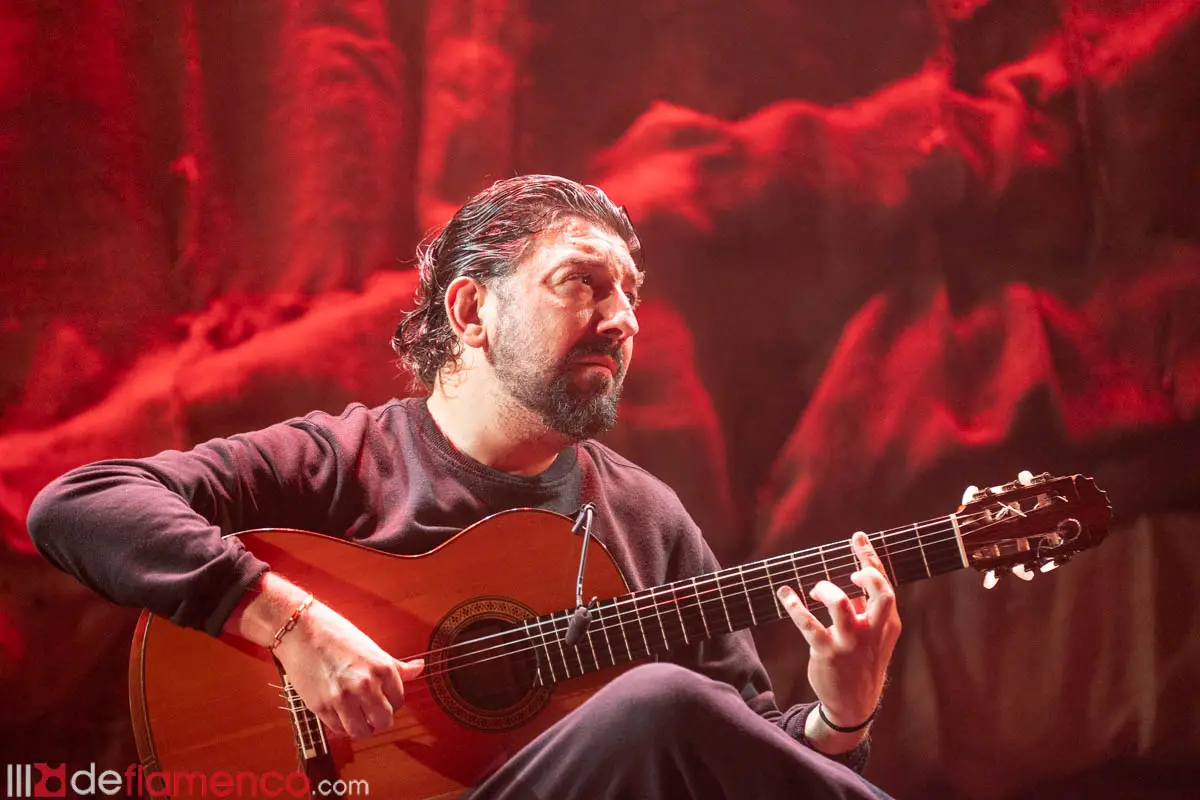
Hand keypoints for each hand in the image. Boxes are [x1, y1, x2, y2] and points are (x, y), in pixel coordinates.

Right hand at [272, 600, 423, 738]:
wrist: (301, 630)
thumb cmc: (336, 634)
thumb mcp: (371, 648)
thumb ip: (395, 666)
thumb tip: (420, 668)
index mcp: (382, 668)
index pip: (398, 701)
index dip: (391, 703)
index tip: (383, 700)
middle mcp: (365, 684)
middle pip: (383, 721)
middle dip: (380, 721)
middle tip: (373, 715)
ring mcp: (342, 697)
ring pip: (361, 731)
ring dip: (361, 728)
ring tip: (357, 717)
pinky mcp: (321, 706)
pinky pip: (338, 729)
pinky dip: (341, 726)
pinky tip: (340, 714)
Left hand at [777, 532, 900, 736]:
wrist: (853, 703)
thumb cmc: (862, 659)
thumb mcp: (873, 635)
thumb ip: (867, 606)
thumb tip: (858, 573)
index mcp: (886, 623)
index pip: (885, 584)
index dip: (871, 558)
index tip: (857, 538)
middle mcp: (872, 630)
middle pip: (882, 593)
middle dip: (868, 571)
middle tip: (851, 569)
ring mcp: (850, 642)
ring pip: (841, 604)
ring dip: (826, 589)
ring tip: (816, 590)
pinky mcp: (827, 652)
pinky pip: (808, 625)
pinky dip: (794, 606)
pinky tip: (785, 594)